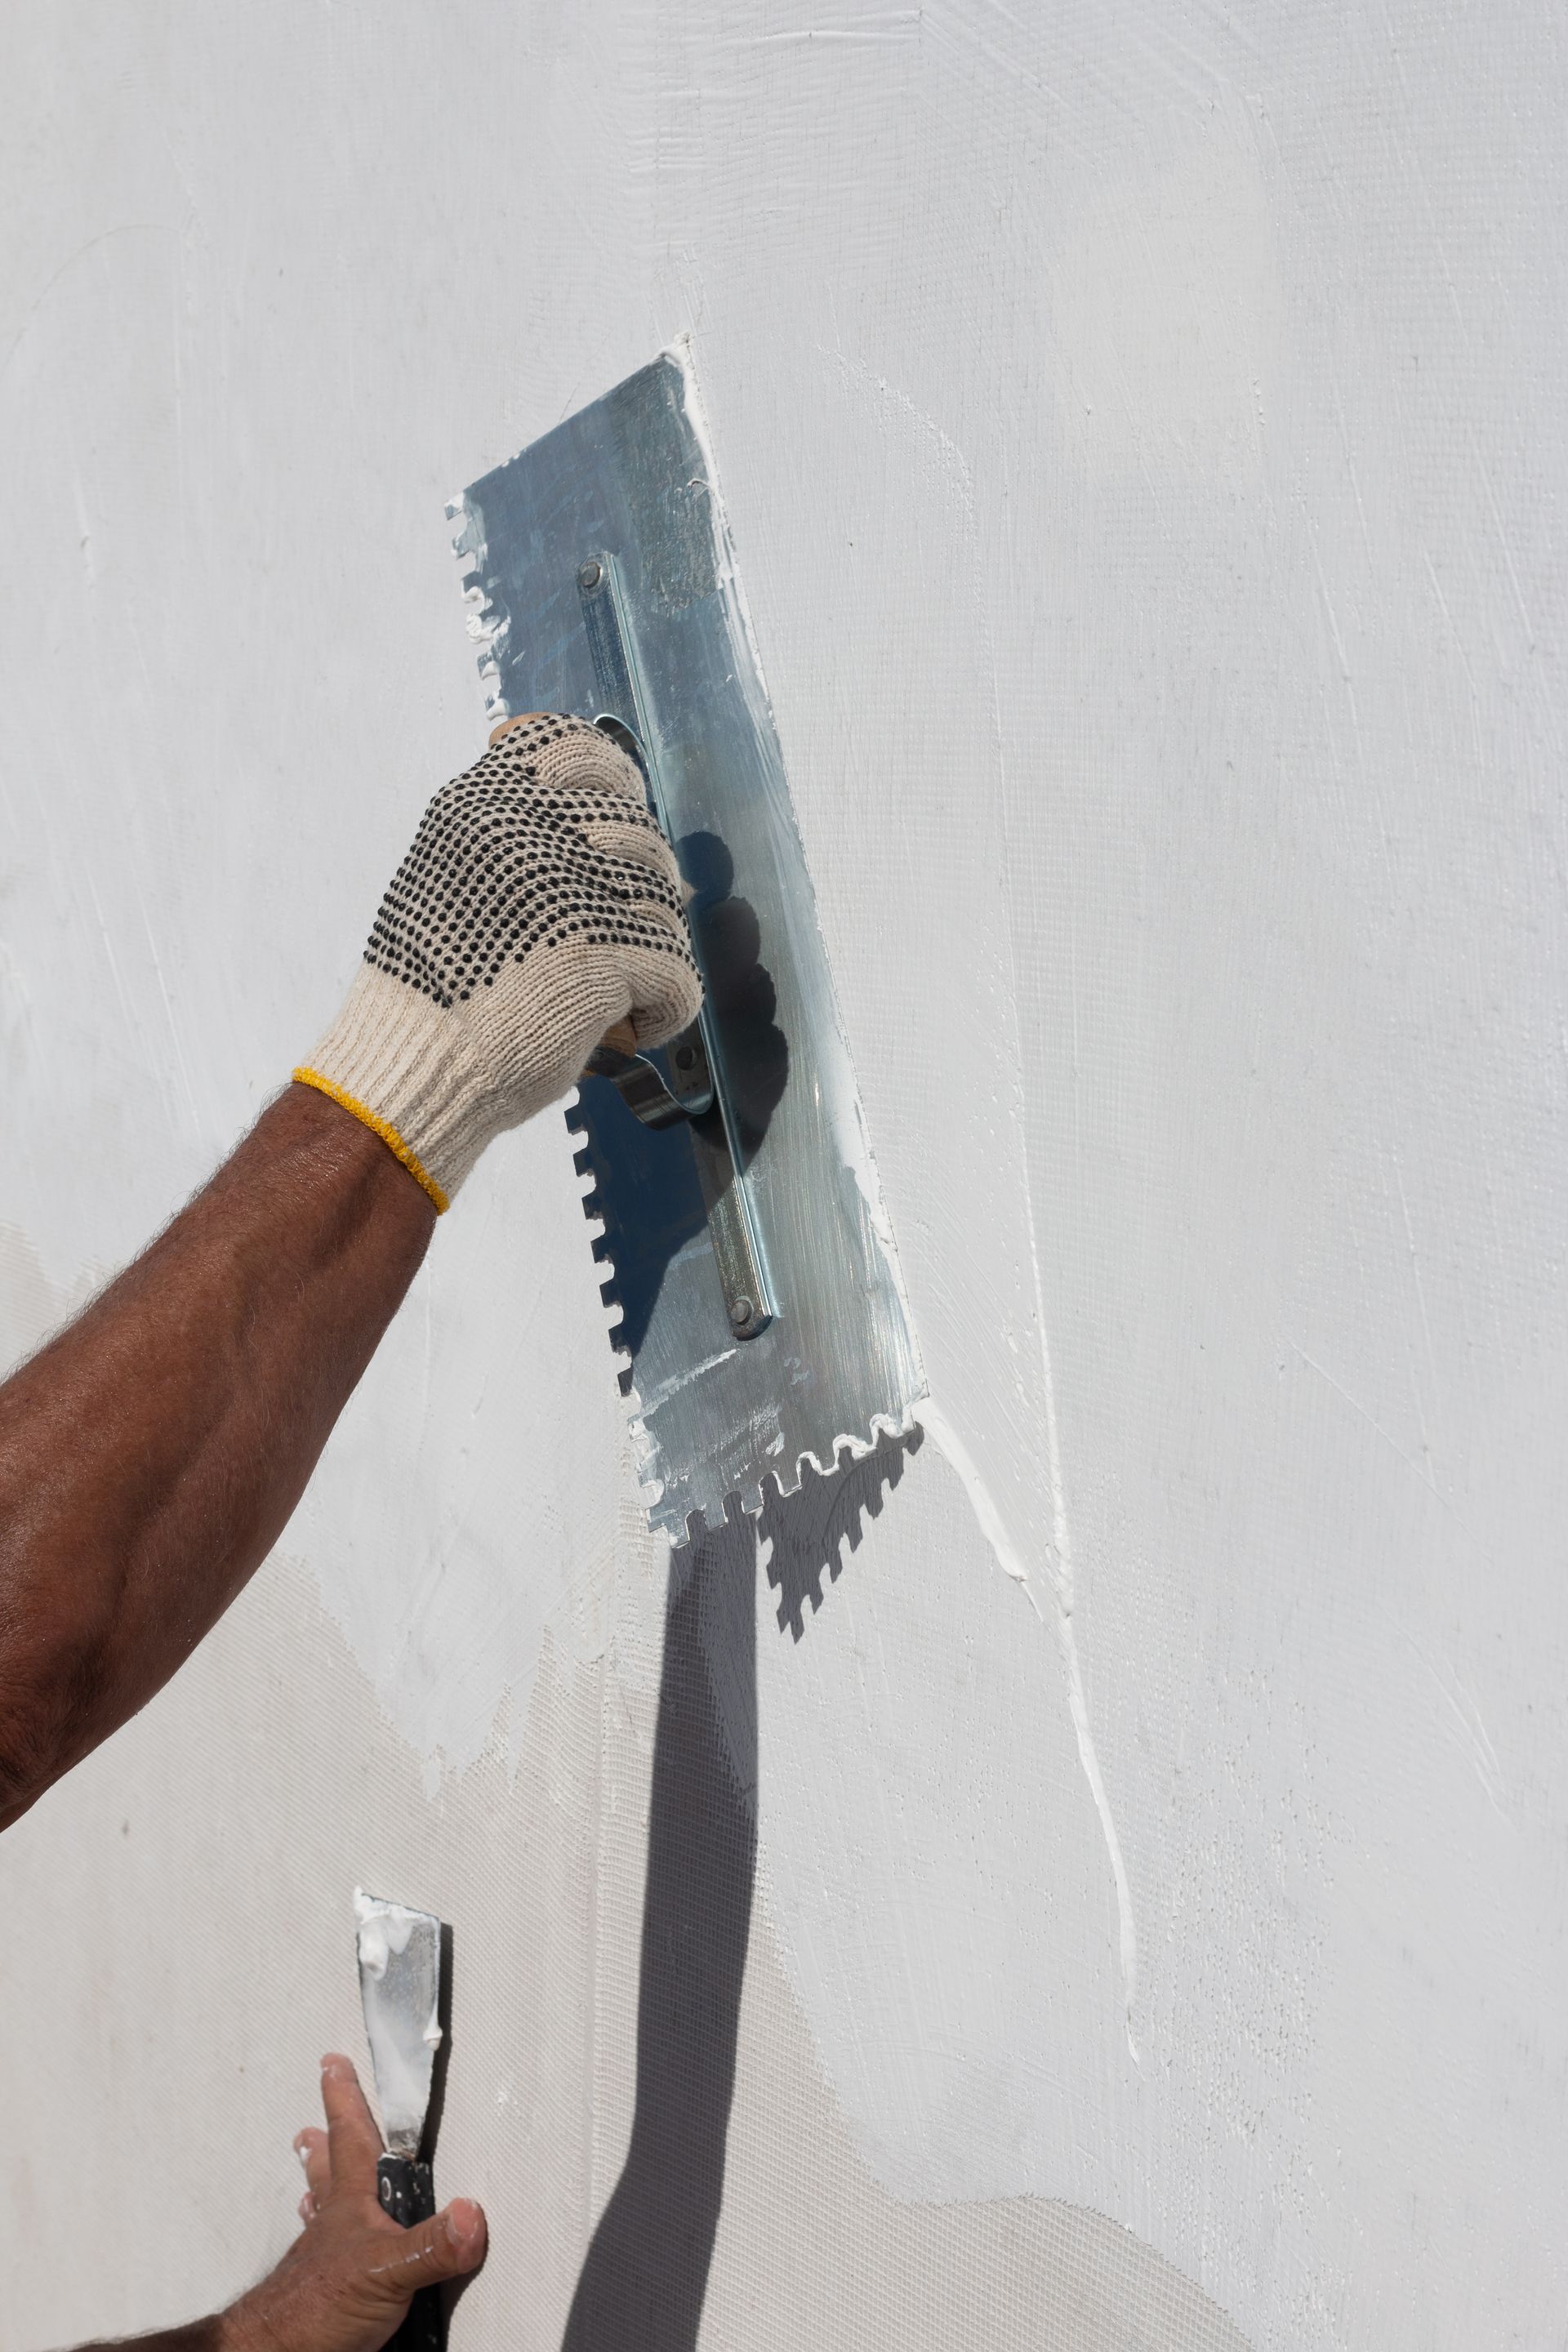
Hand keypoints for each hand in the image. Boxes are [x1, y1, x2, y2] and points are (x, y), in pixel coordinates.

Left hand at [221, 2055, 485, 2351]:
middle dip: (327, 2143)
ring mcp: (326, 2261)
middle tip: (314, 2122)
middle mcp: (335, 2226)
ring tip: (311, 2178)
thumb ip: (430, 2244)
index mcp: (350, 2205)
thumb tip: (471, 2214)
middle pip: (329, 2172)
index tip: (333, 2064)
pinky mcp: (327, 2296)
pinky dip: (331, 2248)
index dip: (344, 2099)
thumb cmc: (315, 2311)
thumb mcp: (386, 2272)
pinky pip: (330, 2259)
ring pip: (323, 2214)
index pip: (351, 2139)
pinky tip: (335, 2257)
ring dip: (320, 2192)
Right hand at [294, 712, 703, 1211]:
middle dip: (636, 891)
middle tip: (611, 938)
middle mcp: (522, 832)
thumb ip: (513, 841)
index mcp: (480, 806)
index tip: (612, 823)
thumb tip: (615, 837)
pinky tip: (630, 1027)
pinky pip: (677, 969)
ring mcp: (563, 890)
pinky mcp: (599, 954)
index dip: (613, 783)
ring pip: (662, 901)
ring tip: (613, 988)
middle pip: (636, 832)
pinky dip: (664, 1008)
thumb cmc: (433, 989)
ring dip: (648, 951)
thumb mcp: (448, 877)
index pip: (574, 749)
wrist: (409, 1067)